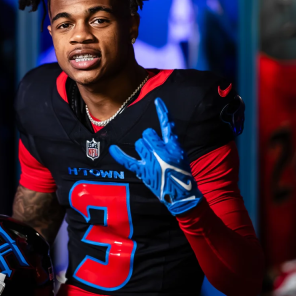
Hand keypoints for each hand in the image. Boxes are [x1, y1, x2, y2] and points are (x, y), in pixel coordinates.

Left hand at [109, 98, 202, 215]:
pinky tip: (113, 149)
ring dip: (142, 148)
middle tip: (155, 150)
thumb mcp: (181, 155)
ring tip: (150, 158)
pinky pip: (128, 160)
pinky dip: (119, 155)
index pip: (168, 125)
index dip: (162, 112)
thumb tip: (158, 136)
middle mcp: (162, 151)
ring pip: (139, 144)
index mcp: (174, 146)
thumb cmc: (182, 174)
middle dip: (149, 139)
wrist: (182, 194)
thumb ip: (171, 144)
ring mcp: (152, 161)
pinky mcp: (144, 172)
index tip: (157, 101)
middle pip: (147, 134)